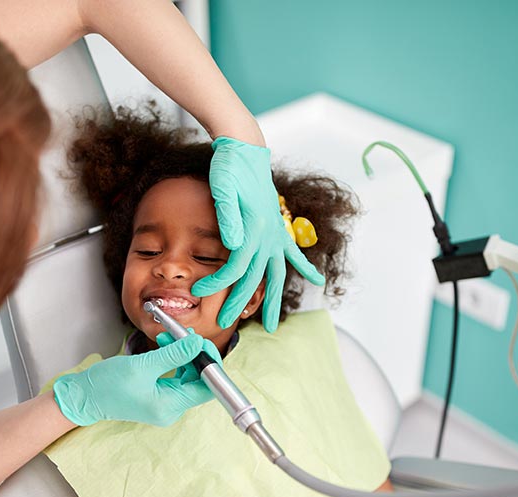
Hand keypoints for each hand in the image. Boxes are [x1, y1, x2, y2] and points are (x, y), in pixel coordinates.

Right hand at [52, 333, 213, 426]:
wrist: (84, 396)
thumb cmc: (107, 385)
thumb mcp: (143, 365)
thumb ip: (174, 354)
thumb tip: (197, 343)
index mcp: (170, 406)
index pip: (207, 388)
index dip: (209, 363)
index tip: (202, 343)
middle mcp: (171, 408)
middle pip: (199, 381)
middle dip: (194, 355)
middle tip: (184, 335)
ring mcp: (165, 403)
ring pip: (187, 376)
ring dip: (182, 354)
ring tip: (169, 336)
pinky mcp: (158, 396)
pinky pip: (175, 377)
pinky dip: (173, 360)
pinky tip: (165, 345)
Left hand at [191, 136, 323, 331]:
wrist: (245, 149)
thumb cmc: (229, 167)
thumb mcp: (222, 187)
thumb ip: (228, 216)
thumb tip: (233, 244)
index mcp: (254, 229)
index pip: (234, 267)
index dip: (217, 283)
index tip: (199, 292)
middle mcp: (269, 235)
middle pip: (254, 278)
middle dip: (239, 303)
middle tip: (225, 323)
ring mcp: (276, 232)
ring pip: (276, 273)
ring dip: (273, 299)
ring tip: (271, 326)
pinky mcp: (277, 226)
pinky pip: (293, 252)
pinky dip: (305, 266)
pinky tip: (318, 279)